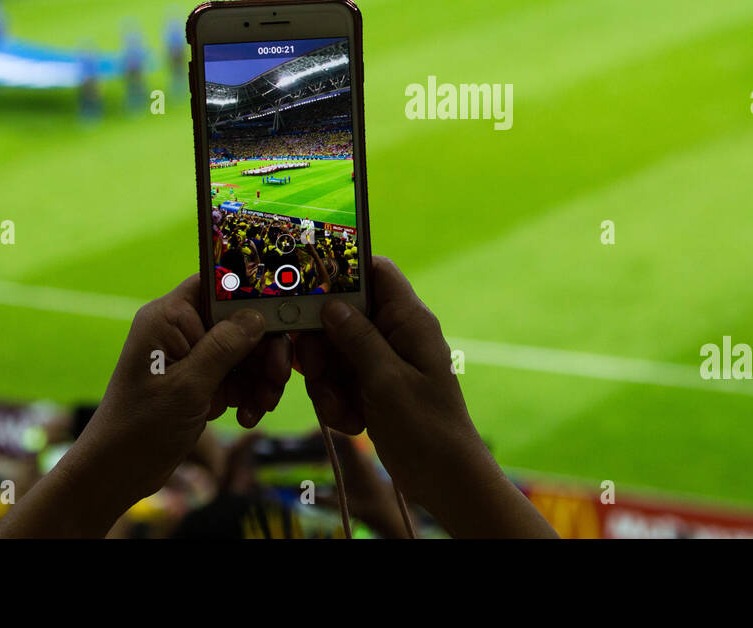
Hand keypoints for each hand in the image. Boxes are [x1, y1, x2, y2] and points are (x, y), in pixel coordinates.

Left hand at [0, 275, 290, 536]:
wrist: (118, 472)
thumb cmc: (142, 426)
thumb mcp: (188, 386)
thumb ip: (224, 346)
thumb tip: (258, 315)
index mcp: (168, 317)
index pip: (218, 285)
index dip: (252, 294)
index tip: (283, 314)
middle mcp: (180, 329)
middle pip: (240, 321)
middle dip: (264, 350)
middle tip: (278, 377)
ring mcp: (192, 355)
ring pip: (245, 350)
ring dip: (261, 377)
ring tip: (262, 406)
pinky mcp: (200, 379)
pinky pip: (238, 374)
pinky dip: (249, 393)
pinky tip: (249, 415)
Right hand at [293, 257, 555, 537]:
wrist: (445, 480)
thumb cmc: (425, 428)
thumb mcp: (387, 381)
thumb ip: (358, 338)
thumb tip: (330, 302)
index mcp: (409, 320)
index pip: (375, 271)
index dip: (341, 272)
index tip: (307, 293)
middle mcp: (395, 334)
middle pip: (341, 315)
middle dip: (321, 346)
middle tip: (317, 372)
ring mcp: (382, 362)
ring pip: (333, 352)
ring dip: (328, 383)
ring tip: (344, 411)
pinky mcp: (373, 388)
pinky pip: (339, 381)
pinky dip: (337, 402)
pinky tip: (352, 424)